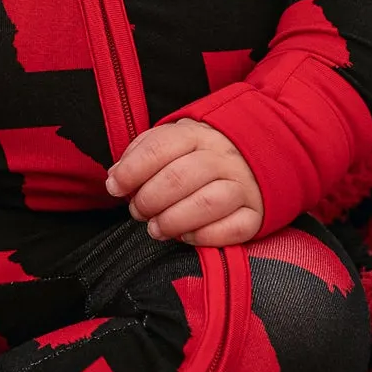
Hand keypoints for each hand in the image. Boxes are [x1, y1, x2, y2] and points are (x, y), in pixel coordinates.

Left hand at [106, 120, 262, 247]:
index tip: (115, 187)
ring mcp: (243, 185)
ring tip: (156, 229)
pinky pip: (233, 229)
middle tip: (137, 211)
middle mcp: (222, 157)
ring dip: (173, 221)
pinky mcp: (256, 213)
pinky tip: (186, 236)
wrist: (254, 158)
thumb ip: (140, 155)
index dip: (132, 170)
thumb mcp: (170, 143)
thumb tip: (115, 178)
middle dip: (149, 199)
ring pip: (206, 204)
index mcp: (196, 134)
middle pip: (180, 177)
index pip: (160, 147)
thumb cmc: (198, 155)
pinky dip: (205, 237)